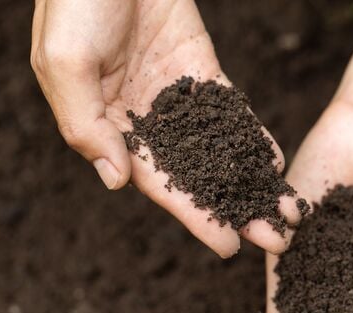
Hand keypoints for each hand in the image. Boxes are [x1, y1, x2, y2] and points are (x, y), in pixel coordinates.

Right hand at [31, 0, 296, 256]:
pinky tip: (274, 164)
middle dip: (235, 210)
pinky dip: (251, 137)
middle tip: (275, 241)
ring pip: (219, 151)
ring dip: (251, 182)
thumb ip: (86, 125)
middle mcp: (147, 123)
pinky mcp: (201, 73)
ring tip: (287, 213)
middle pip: (198, 177)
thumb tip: (116, 182)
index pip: (159, 184)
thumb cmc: (75, 2)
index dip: (194, 216)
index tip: (227, 247)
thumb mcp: (65, 63)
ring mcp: (177, 99)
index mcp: (111, 130)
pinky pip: (230, 111)